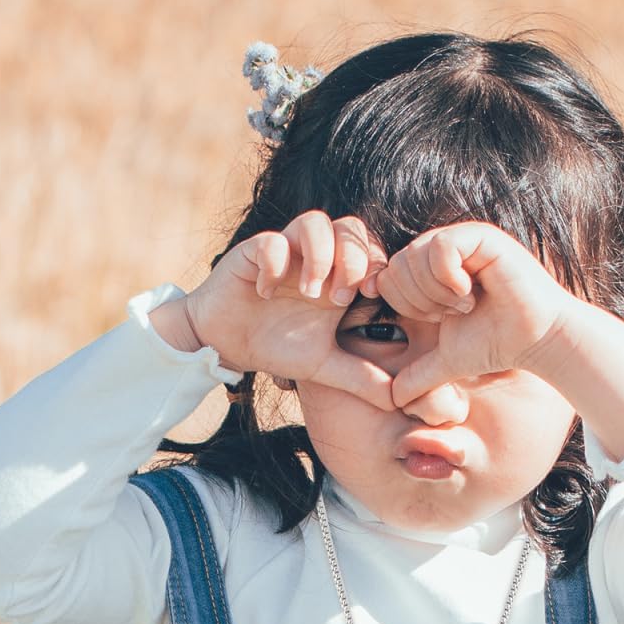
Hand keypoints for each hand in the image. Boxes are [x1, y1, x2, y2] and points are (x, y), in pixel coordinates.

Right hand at [183, 211, 395, 410]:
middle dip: (352, 260)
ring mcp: (285, 251)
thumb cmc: (276, 347)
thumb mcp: (325, 368)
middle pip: (350, 228)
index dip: (378, 265)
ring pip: (315, 222)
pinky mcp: (252, 252)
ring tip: (309, 292)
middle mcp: (315, 259)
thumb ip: (361, 378)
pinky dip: (273, 264)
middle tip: (339, 299)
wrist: (225, 344)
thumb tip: (398, 401)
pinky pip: (270, 241)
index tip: (370, 296)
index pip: (372, 250)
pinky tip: (266, 292)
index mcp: (338, 279)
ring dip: (319, 256)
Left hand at [371, 221, 581, 410]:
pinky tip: (471, 293)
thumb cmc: (497, 345)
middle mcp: (445, 249)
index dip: (405, 306)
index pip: (388, 277)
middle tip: (452, 312)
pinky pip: (441, 247)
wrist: (536, 340)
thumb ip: (418, 374)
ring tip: (465, 304)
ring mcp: (463, 239)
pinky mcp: (481, 237)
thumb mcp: (447, 361)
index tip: (438, 319)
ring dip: (436, 292)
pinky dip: (449, 277)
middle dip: (419, 301)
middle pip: (397, 266)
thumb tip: (395, 399)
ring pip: (416, 255)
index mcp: (432, 270)